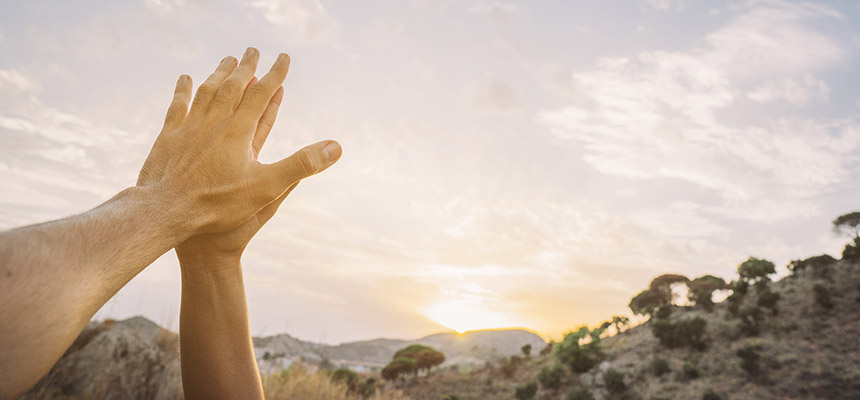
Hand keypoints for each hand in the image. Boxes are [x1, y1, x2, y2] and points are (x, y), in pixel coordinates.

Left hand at [137, 48, 340, 246]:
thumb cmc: (217, 203)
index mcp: (239, 131)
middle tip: (253, 51)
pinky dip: (184, 90)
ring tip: (227, 61)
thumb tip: (335, 147)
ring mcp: (189, 127)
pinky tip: (186, 79)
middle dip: (246, 67)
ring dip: (219, 73)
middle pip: (232, 86)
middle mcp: (214, 122)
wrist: (165, 211)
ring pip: (207, 91)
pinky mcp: (169, 137)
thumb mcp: (267, 189)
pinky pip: (178, 106)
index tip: (283, 58)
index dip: (274, 75)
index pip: (261, 94)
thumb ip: (302, 165)